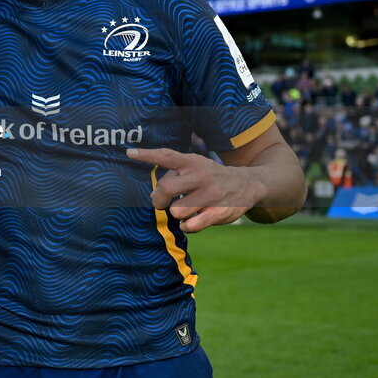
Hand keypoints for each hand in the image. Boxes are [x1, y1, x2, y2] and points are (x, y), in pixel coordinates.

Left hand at [126, 147, 262, 233]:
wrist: (248, 184)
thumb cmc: (210, 177)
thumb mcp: (195, 167)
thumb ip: (173, 175)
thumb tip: (153, 195)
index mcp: (192, 162)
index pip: (167, 156)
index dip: (147, 155)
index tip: (129, 152)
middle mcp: (201, 175)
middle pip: (166, 188)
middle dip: (158, 199)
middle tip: (160, 203)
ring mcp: (211, 194)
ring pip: (176, 210)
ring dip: (176, 213)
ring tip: (184, 209)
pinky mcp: (219, 212)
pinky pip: (190, 225)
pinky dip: (186, 225)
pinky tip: (191, 220)